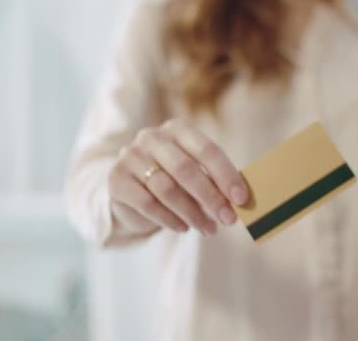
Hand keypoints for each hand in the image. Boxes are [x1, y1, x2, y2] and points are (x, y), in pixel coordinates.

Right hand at [107, 118, 248, 234]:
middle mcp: (152, 137)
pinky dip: (169, 219)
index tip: (241, 199)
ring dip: (192, 213)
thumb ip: (214, 181)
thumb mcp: (195, 174)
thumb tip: (240, 202)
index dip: (226, 175)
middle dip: (211, 197)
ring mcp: (131, 156)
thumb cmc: (173, 179)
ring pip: (167, 189)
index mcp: (178, 129)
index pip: (207, 150)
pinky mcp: (116, 179)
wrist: (129, 189)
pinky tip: (183, 228)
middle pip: (186, 169)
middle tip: (228, 219)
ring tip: (209, 229)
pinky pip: (147, 203)